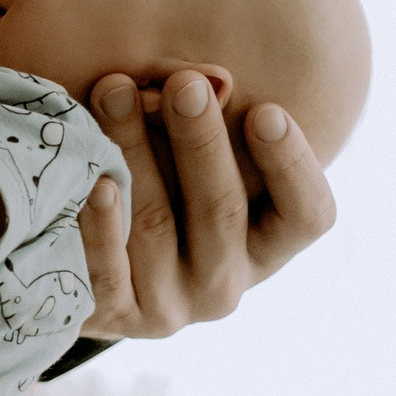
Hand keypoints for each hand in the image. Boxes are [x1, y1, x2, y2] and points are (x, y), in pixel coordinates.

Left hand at [77, 71, 335, 338]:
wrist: (89, 267)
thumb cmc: (161, 186)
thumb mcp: (197, 160)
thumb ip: (213, 124)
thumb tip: (205, 78)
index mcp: (265, 245)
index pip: (306, 215)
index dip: (292, 166)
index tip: (264, 111)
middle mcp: (225, 283)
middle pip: (222, 211)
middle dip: (201, 142)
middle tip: (183, 85)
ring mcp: (170, 306)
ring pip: (156, 225)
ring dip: (135, 153)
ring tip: (114, 91)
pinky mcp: (116, 317)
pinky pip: (107, 275)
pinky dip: (101, 228)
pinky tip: (96, 183)